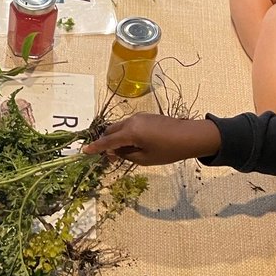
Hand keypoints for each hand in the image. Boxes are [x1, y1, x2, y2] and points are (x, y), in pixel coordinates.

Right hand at [82, 114, 221, 164]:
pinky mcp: (146, 116)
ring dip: (116, 138)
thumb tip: (114, 152)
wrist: (191, 136)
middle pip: (110, 131)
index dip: (95, 148)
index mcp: (130, 132)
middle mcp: (131, 121)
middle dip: (106, 142)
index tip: (85, 151)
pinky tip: (132, 144)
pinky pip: (128, 125)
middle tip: (109, 157)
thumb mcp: (145, 159)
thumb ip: (126, 155)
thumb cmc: (169, 150)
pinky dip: (124, 133)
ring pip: (119, 127)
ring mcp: (139, 117)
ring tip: (122, 152)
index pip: (107, 141)